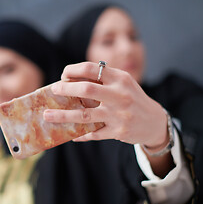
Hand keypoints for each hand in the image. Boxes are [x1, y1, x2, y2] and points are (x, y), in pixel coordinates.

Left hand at [43, 62, 167, 146]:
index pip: (91, 68)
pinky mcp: (118, 131)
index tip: (63, 76)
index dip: (72, 70)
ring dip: (62, 116)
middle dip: (65, 89)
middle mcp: (120, 95)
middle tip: (54, 90)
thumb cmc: (132, 98)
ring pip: (85, 115)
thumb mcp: (122, 83)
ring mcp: (119, 114)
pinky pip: (92, 133)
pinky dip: (79, 135)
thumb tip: (70, 80)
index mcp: (120, 78)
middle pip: (86, 89)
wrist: (155, 122)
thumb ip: (102, 80)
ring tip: (47, 115)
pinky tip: (70, 135)